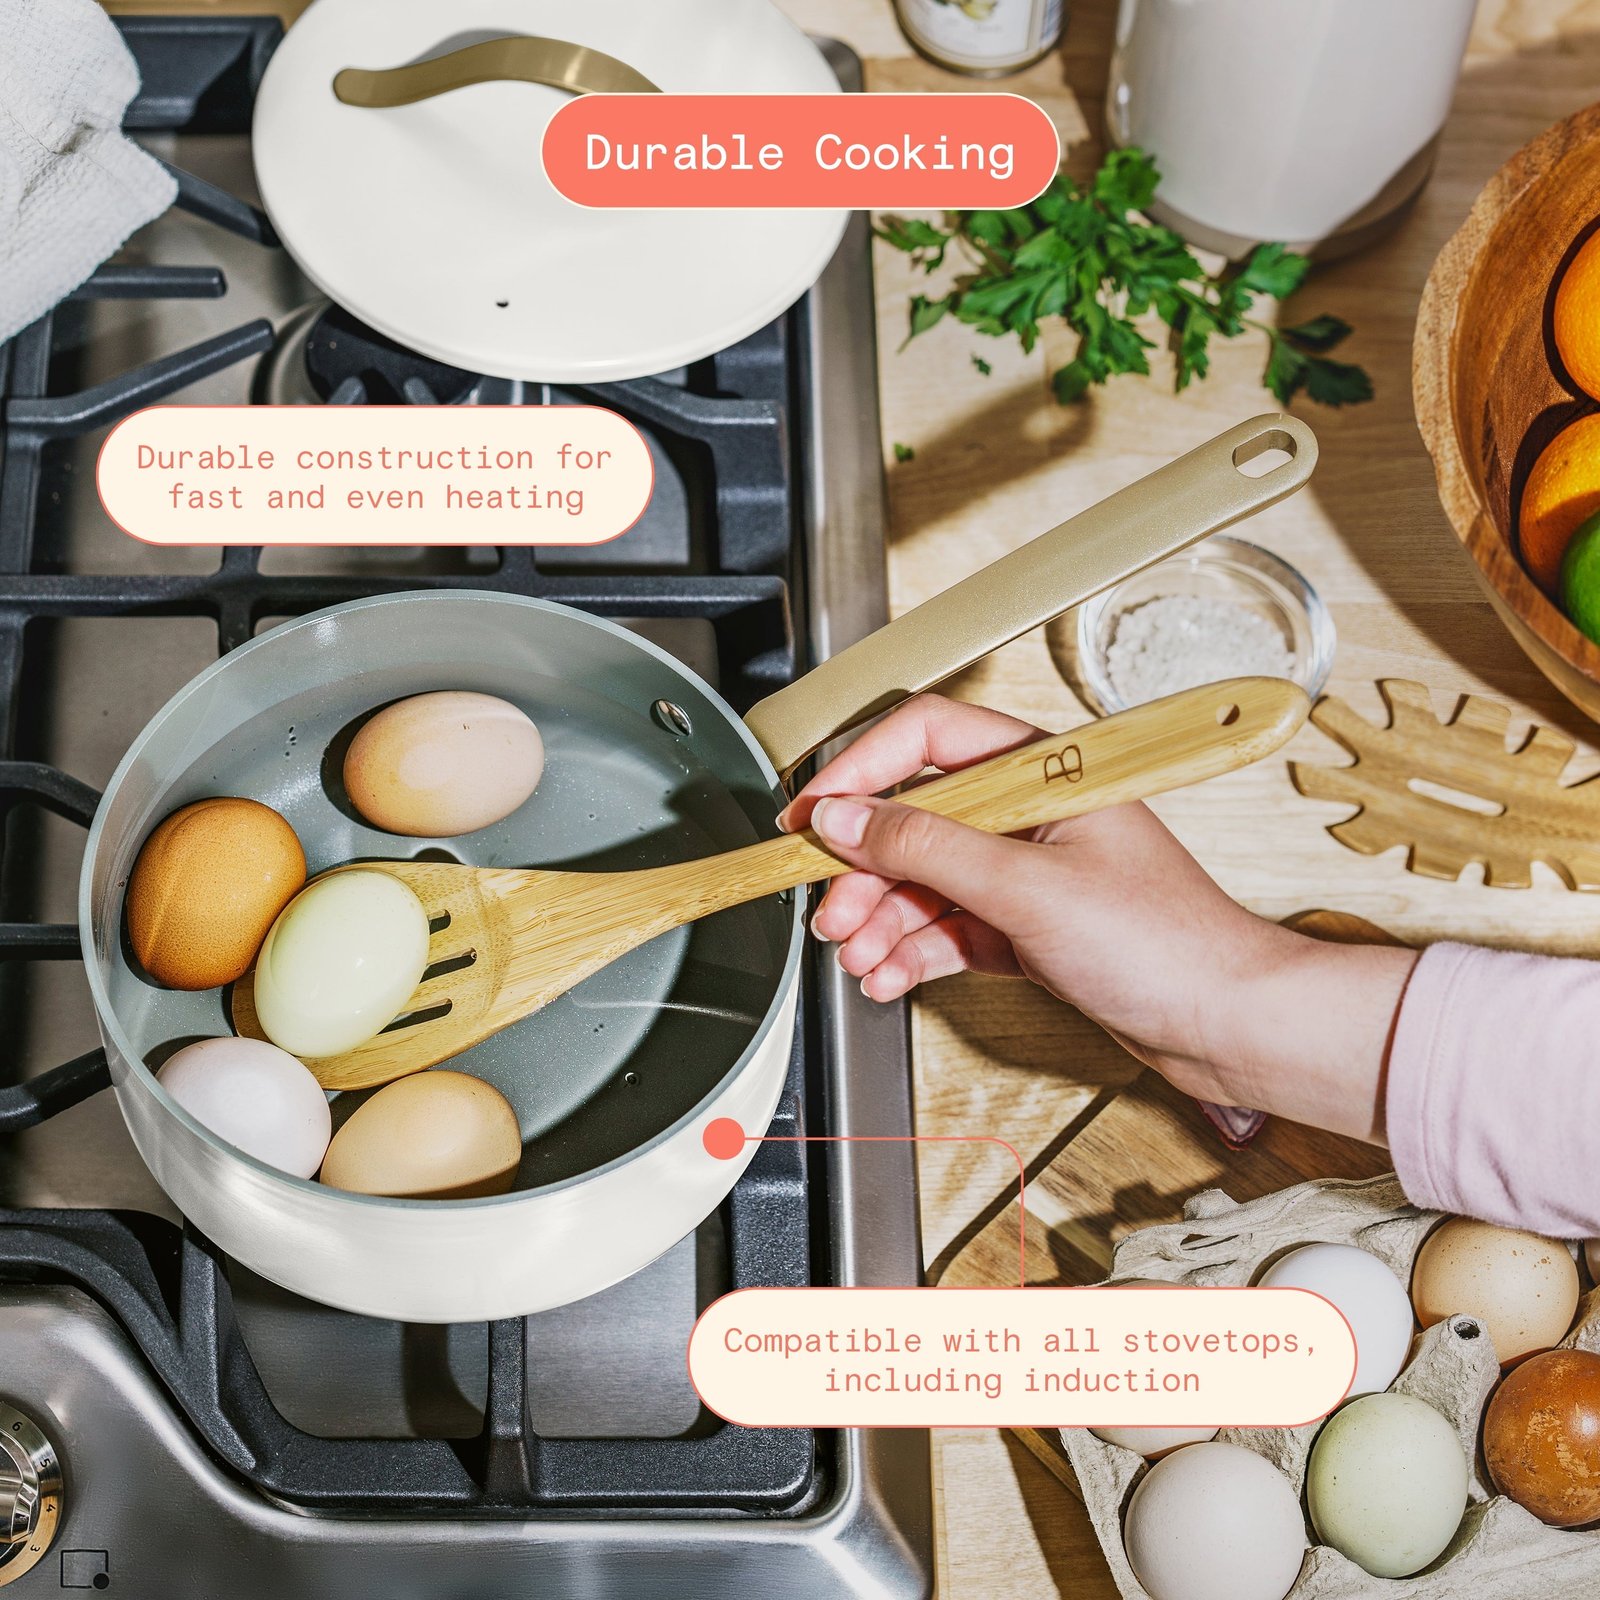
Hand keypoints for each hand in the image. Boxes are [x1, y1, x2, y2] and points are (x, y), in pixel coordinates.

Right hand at [779, 694, 1413, 1142]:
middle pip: (916, 818)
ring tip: (857, 954)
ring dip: (882, 918)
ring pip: (927, 879)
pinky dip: (913, 950)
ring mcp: (1030, 870)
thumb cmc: (1166, 944)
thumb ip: (926, 847)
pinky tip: (889, 974)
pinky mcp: (1029, 925)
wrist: (1226, 1023)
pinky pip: (950, 926)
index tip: (811, 816)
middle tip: (831, 910)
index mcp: (1043, 769)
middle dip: (865, 869)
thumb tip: (848, 817)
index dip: (859, 773)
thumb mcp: (1026, 887)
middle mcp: (1032, 812)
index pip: (925, 740)